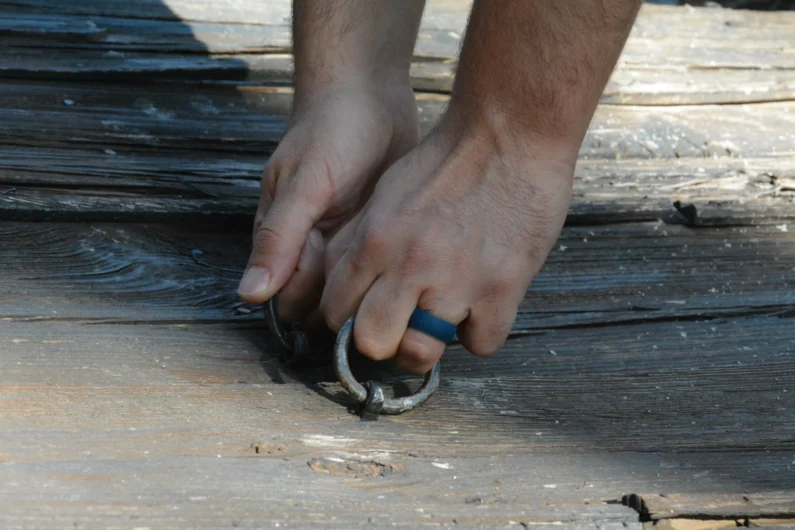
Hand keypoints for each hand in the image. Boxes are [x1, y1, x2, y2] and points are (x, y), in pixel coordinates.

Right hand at [237, 80, 419, 322]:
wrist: (367, 91)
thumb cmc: (329, 130)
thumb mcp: (305, 184)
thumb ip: (280, 238)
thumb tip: (249, 293)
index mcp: (284, 241)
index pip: (292, 302)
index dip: (317, 314)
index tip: (353, 316)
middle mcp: (312, 247)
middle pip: (324, 305)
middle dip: (350, 312)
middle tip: (387, 308)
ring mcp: (344, 241)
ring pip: (354, 291)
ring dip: (373, 297)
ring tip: (404, 292)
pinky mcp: (372, 233)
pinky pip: (378, 268)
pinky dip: (390, 275)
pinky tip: (412, 273)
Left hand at [319, 107, 575, 373]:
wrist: (511, 134)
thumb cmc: (449, 160)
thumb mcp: (387, 192)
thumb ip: (360, 240)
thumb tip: (340, 280)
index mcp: (375, 240)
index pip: (335, 309)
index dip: (348, 321)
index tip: (366, 317)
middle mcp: (409, 265)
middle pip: (371, 343)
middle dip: (382, 342)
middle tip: (401, 326)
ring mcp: (456, 281)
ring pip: (420, 354)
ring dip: (428, 343)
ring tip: (442, 318)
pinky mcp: (501, 289)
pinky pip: (480, 345)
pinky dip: (481, 331)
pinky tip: (484, 306)